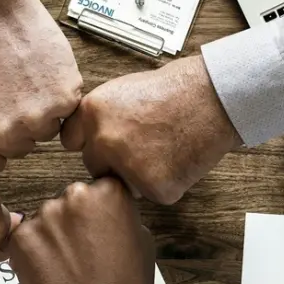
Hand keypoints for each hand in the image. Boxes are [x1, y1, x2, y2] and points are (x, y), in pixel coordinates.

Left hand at [0, 0, 82, 173]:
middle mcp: (5, 135)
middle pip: (20, 149)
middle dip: (16, 127)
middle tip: (9, 95)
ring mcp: (36, 119)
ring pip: (45, 132)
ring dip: (40, 113)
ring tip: (24, 84)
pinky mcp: (62, 99)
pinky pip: (66, 112)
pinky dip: (58, 96)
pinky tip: (40, 76)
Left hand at [5, 178, 154, 283]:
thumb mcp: (142, 241)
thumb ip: (122, 216)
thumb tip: (108, 211)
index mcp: (108, 192)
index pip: (100, 187)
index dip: (99, 210)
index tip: (100, 227)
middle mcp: (74, 196)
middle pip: (70, 200)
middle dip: (74, 220)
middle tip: (83, 251)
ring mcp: (44, 216)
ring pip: (46, 218)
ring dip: (52, 235)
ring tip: (66, 266)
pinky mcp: (20, 238)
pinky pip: (25, 237)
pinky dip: (33, 252)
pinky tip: (48, 271)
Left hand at [61, 56, 242, 203]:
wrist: (213, 98)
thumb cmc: (175, 90)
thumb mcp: (122, 91)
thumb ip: (100, 117)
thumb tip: (87, 137)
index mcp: (92, 113)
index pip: (70, 142)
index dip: (90, 142)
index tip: (102, 143)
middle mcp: (104, 140)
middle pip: (95, 166)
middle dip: (113, 161)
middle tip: (144, 145)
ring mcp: (128, 166)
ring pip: (123, 183)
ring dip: (139, 175)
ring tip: (164, 148)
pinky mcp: (154, 187)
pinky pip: (153, 193)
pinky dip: (167, 182)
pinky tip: (179, 159)